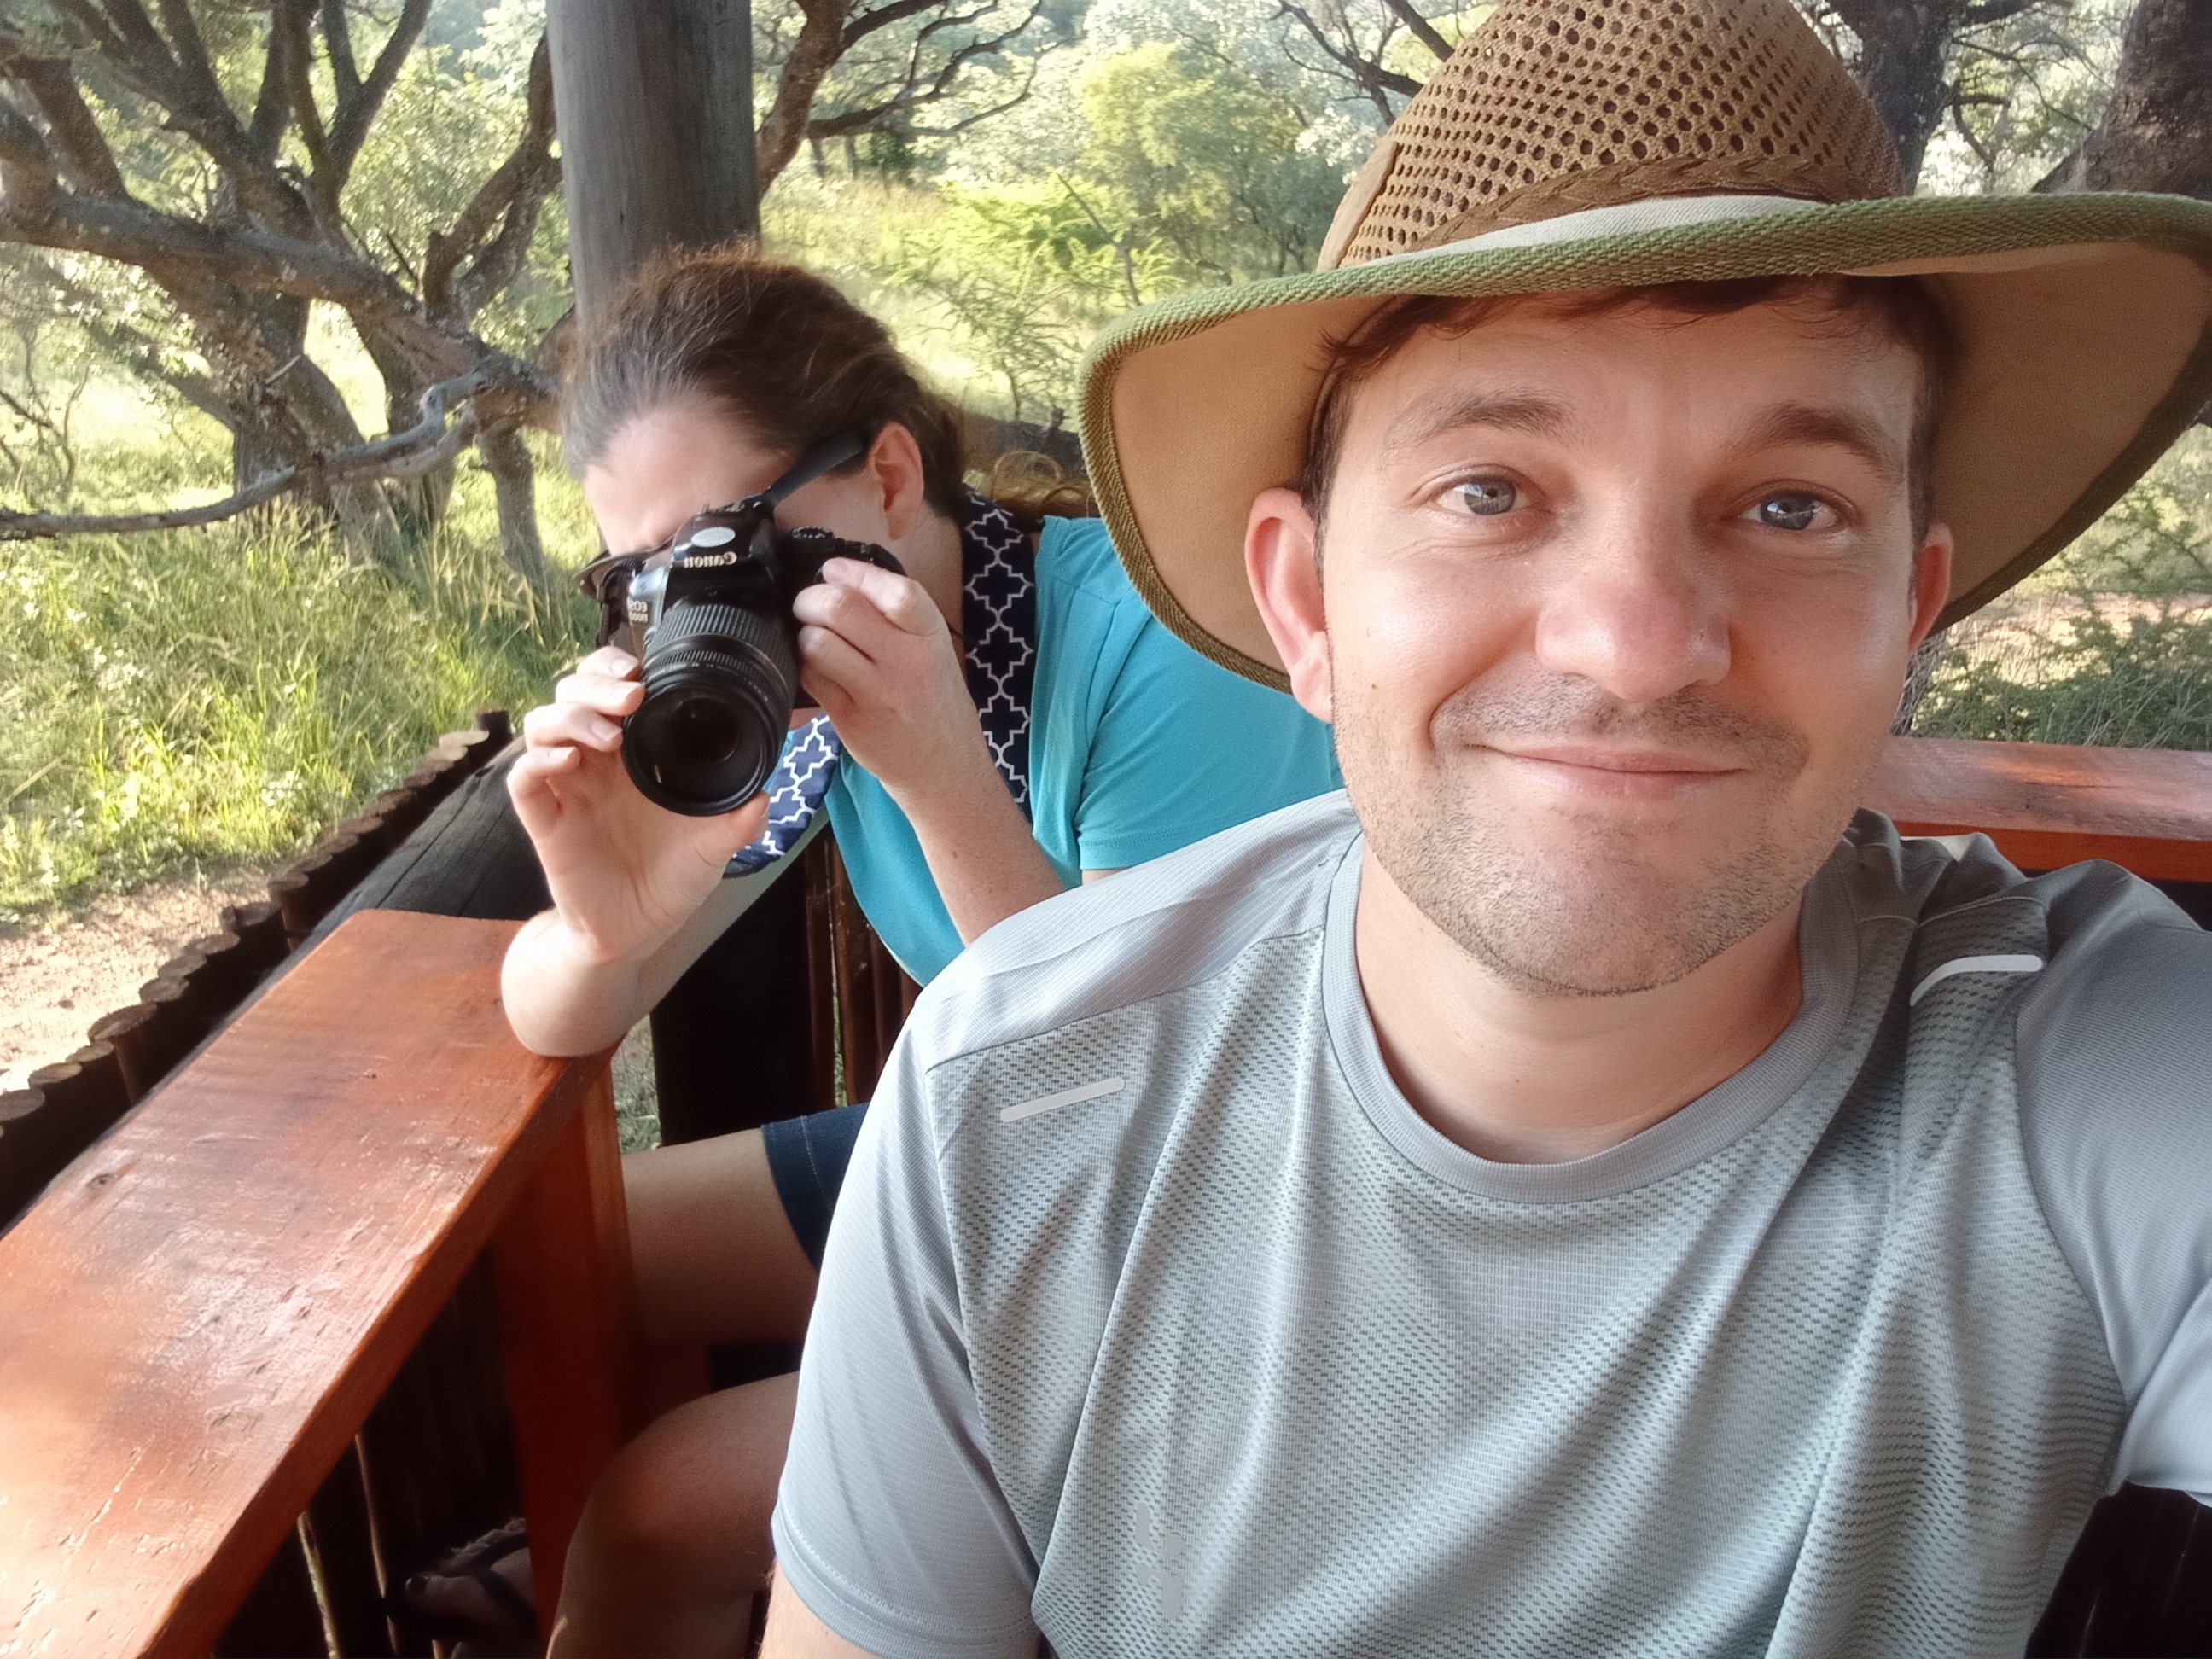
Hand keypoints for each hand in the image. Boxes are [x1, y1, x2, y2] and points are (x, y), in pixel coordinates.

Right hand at [509, 646, 768, 964]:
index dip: (614, 667)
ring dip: (572, 716)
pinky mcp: (545, 819)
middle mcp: (594, 762)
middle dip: (596, 682)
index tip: (642, 669)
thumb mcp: (713, 846)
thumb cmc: (670, 879)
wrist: (638, 932)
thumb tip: (765, 795)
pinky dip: (540, 760)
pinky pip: (525, 778)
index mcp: (632, 754)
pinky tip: (569, 760)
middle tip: (632, 695)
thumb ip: (739, 819)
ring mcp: (567, 788)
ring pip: (543, 724)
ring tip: (611, 734)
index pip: (608, 688)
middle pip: (571, 694)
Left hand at [793, 559, 999, 811]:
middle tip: (808, 605)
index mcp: (930, 635)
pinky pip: (811, 677)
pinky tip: (815, 667)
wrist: (945, 765)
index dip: (854, 572)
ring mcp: (878, 692)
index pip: (894, 591)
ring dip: (804, 633)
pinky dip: (804, 664)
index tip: (833, 570)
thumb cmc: (933, 700)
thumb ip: (896, 615)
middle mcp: (908, 661)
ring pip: (817, 642)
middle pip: (840, 608)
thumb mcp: (933, 649)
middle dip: (811, 598)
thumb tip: (839, 577)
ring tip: (812, 638)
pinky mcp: (851, 718)